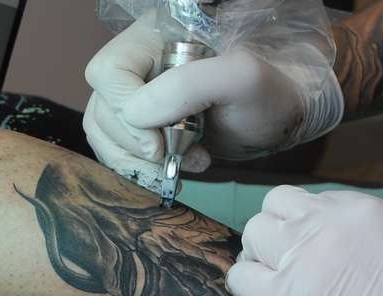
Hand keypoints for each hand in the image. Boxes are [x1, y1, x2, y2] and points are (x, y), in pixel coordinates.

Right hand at [83, 11, 342, 190]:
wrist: (280, 116)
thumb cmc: (269, 91)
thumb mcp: (240, 79)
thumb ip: (187, 87)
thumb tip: (135, 115)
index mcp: (154, 39)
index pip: (109, 73)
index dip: (126, 113)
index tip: (159, 143)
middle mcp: (137, 65)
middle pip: (102, 108)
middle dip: (136, 144)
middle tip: (176, 157)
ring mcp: (136, 97)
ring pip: (103, 133)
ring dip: (137, 163)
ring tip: (182, 166)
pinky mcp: (142, 126)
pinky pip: (118, 150)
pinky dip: (142, 170)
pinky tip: (177, 169)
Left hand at [225, 186, 382, 295]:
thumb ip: (371, 244)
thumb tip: (349, 258)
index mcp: (361, 210)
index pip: (311, 201)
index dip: (307, 226)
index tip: (313, 250)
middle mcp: (324, 224)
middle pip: (274, 207)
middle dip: (277, 232)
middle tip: (287, 264)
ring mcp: (298, 259)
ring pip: (252, 233)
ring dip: (259, 254)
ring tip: (274, 283)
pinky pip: (239, 278)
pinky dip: (246, 286)